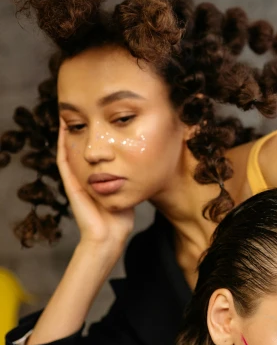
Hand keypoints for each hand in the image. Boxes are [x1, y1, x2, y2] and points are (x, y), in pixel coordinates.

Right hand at [57, 119, 134, 249]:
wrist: (108, 236)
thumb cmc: (120, 221)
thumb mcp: (127, 192)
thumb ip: (131, 179)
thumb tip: (145, 164)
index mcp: (96, 178)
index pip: (94, 152)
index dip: (95, 136)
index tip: (100, 118)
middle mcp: (84, 176)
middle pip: (80, 147)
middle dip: (81, 128)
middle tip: (82, 108)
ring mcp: (76, 179)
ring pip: (69, 149)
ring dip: (68, 131)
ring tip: (69, 111)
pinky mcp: (71, 183)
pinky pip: (63, 159)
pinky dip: (62, 142)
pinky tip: (64, 126)